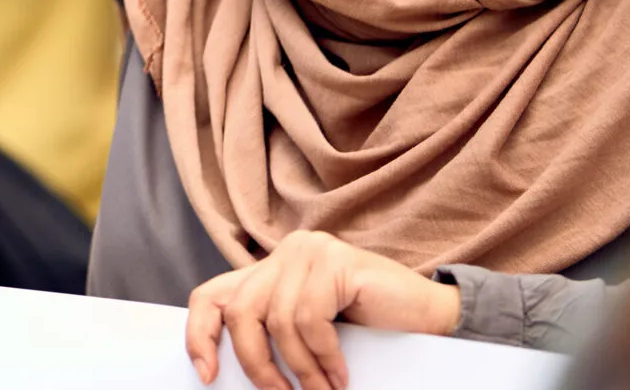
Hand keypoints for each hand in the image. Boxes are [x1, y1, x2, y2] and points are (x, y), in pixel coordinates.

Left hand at [184, 230, 461, 389]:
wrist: (430, 317)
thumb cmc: (369, 330)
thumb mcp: (307, 332)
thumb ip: (272, 334)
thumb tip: (223, 372)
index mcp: (269, 269)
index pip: (211, 296)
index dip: (199, 335)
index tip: (207, 376)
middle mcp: (284, 253)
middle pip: (240, 312)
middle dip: (256, 363)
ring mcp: (309, 252)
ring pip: (278, 321)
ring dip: (301, 368)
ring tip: (323, 389)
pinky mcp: (335, 261)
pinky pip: (310, 319)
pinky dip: (323, 356)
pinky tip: (340, 373)